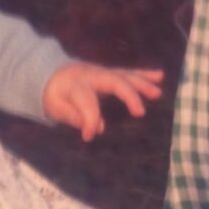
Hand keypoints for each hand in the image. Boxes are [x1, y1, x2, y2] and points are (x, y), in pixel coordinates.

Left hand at [42, 62, 164, 141]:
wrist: (50, 74)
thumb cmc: (55, 95)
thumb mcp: (56, 108)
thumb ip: (74, 117)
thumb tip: (99, 129)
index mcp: (75, 86)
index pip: (86, 102)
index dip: (89, 120)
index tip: (88, 137)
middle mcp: (91, 76)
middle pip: (112, 81)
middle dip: (127, 95)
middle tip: (141, 113)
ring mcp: (101, 72)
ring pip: (124, 75)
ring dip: (142, 84)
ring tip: (157, 93)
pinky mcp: (109, 73)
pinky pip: (128, 73)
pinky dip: (144, 75)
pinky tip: (159, 76)